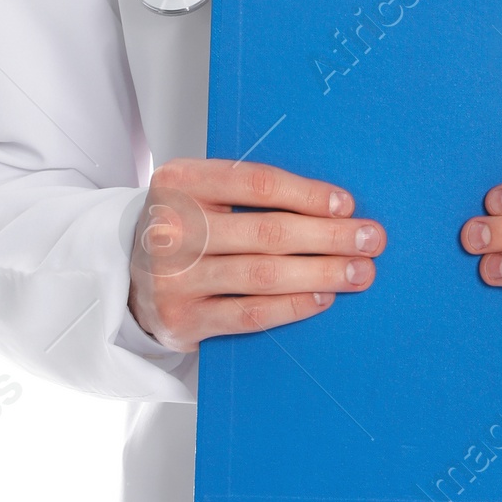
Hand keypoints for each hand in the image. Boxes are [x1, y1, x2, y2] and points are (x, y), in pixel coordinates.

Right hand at [128, 159, 382, 350]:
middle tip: (370, 239)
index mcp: (179, 182)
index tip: (346, 204)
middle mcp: (171, 229)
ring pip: (263, 275)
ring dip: (321, 273)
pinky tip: (323, 297)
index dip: (307, 194)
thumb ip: (250, 192)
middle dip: (329, 236)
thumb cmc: (186, 228)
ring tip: (359, 272)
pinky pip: (249, 314)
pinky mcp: (183, 319)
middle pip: (267, 231)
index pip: (256, 183)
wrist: (132, 277)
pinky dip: (292, 306)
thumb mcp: (203, 194)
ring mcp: (173, 278)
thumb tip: (334, 204)